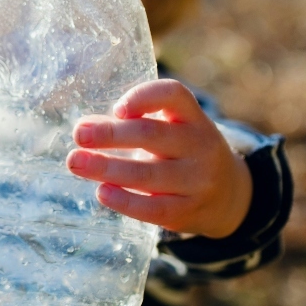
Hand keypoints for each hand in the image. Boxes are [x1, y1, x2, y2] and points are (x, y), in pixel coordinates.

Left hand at [66, 79, 252, 238]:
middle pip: (152, 135)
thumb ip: (131, 126)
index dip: (144, 97)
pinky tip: (101, 192)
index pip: (174, 95)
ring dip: (107, 168)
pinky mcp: (188, 211)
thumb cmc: (183, 154)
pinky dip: (125, 201)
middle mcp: (200, 144)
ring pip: (148, 174)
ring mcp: (197, 180)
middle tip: (79, 135)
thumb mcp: (172, 131)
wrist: (228, 197)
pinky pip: (153, 208)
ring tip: (76, 163)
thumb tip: (84, 127)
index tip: (116, 108)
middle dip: (111, 134)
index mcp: (193, 117)